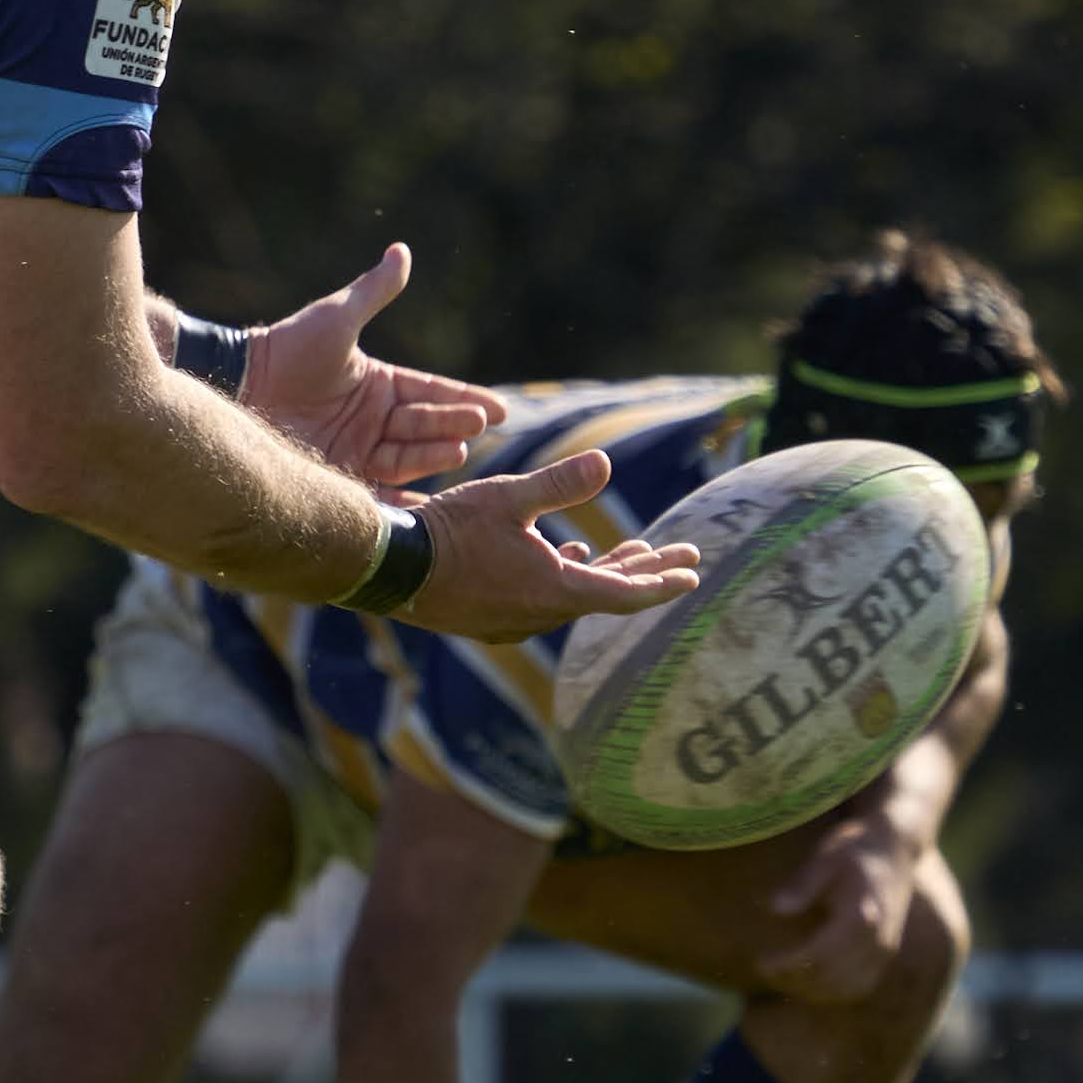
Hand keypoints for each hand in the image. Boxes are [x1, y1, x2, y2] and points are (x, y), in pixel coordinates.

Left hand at [241, 243, 508, 489]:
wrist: (240, 384)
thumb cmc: (287, 347)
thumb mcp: (336, 317)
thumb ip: (373, 291)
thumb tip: (402, 251)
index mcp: (380, 385)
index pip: (433, 392)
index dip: (465, 398)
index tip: (499, 409)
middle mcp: (374, 421)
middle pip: (425, 425)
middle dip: (453, 425)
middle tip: (477, 425)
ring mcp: (357, 451)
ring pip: (407, 458)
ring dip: (433, 456)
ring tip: (457, 452)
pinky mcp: (336, 477)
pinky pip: (375, 494)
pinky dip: (400, 503)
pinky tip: (424, 511)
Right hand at [397, 450, 702, 643]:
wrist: (390, 568)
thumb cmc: (449, 529)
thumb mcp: (507, 497)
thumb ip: (559, 483)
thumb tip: (606, 462)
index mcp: (554, 590)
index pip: (625, 593)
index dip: (661, 582)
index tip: (692, 574)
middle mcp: (541, 614)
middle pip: (608, 596)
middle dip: (647, 573)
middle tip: (684, 558)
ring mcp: (517, 621)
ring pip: (577, 596)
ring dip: (607, 574)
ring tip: (635, 553)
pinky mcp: (494, 619)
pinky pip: (547, 600)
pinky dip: (570, 579)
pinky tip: (568, 556)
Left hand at [754, 814, 920, 1000]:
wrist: (894, 849)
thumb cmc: (853, 849)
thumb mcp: (824, 857)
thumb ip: (801, 884)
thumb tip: (774, 908)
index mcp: (861, 916)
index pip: (819, 955)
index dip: (787, 965)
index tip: (761, 963)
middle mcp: (878, 939)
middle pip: (831, 977)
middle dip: (794, 980)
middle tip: (764, 971)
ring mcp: (885, 950)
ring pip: (846, 988)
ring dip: (811, 991)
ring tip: (780, 979)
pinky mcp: (886, 955)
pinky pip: (860, 987)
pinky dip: (833, 992)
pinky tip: (808, 984)